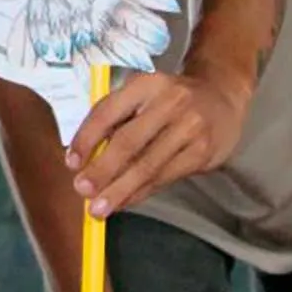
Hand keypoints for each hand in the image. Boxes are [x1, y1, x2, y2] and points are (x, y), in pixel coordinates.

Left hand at [65, 69, 249, 219]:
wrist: (221, 97)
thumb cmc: (169, 100)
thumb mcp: (142, 95)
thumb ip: (116, 120)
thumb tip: (84, 159)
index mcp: (145, 84)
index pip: (108, 112)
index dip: (86, 139)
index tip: (71, 163)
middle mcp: (170, 103)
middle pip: (128, 142)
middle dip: (102, 170)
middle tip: (82, 190)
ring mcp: (190, 127)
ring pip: (148, 165)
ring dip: (120, 190)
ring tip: (99, 207)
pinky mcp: (203, 151)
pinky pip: (165, 177)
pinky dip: (141, 192)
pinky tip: (125, 201)